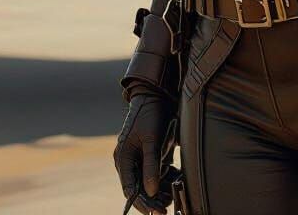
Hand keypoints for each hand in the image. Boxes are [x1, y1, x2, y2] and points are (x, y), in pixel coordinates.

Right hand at [114, 90, 176, 213]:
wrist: (156, 94)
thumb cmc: (150, 114)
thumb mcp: (151, 140)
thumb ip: (151, 166)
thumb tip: (151, 192)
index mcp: (123, 158)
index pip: (130, 189)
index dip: (143, 203)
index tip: (157, 213)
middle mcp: (128, 160)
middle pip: (139, 188)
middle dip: (153, 200)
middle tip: (168, 208)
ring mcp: (139, 157)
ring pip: (148, 182)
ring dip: (160, 190)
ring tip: (173, 197)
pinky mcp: (149, 154)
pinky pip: (155, 172)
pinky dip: (164, 178)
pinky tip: (175, 180)